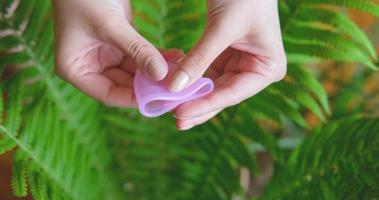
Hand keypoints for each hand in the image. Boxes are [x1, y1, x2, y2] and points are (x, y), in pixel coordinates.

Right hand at [53, 0, 175, 106]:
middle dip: (150, 86)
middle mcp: (91, 66)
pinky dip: (156, 57)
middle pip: (124, 85)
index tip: (159, 99)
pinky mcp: (120, 43)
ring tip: (180, 72)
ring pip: (135, 72)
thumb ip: (136, 50)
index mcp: (76, 70)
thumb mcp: (109, 25)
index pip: (109, 94)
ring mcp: (106, 55)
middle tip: (175, 88)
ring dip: (156, 72)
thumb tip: (162, 75)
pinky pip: (140, 56)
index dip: (134, 99)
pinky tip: (175, 57)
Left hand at [169, 0, 286, 129]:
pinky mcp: (225, 56)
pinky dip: (190, 78)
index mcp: (267, 67)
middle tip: (176, 121)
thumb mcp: (221, 28)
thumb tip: (175, 88)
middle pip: (223, 94)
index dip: (206, 105)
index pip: (233, 93)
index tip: (181, 115)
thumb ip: (199, 59)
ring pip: (212, 87)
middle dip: (199, 106)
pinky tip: (174, 88)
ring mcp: (239, 64)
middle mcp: (255, 70)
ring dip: (192, 95)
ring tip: (170, 107)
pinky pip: (206, 72)